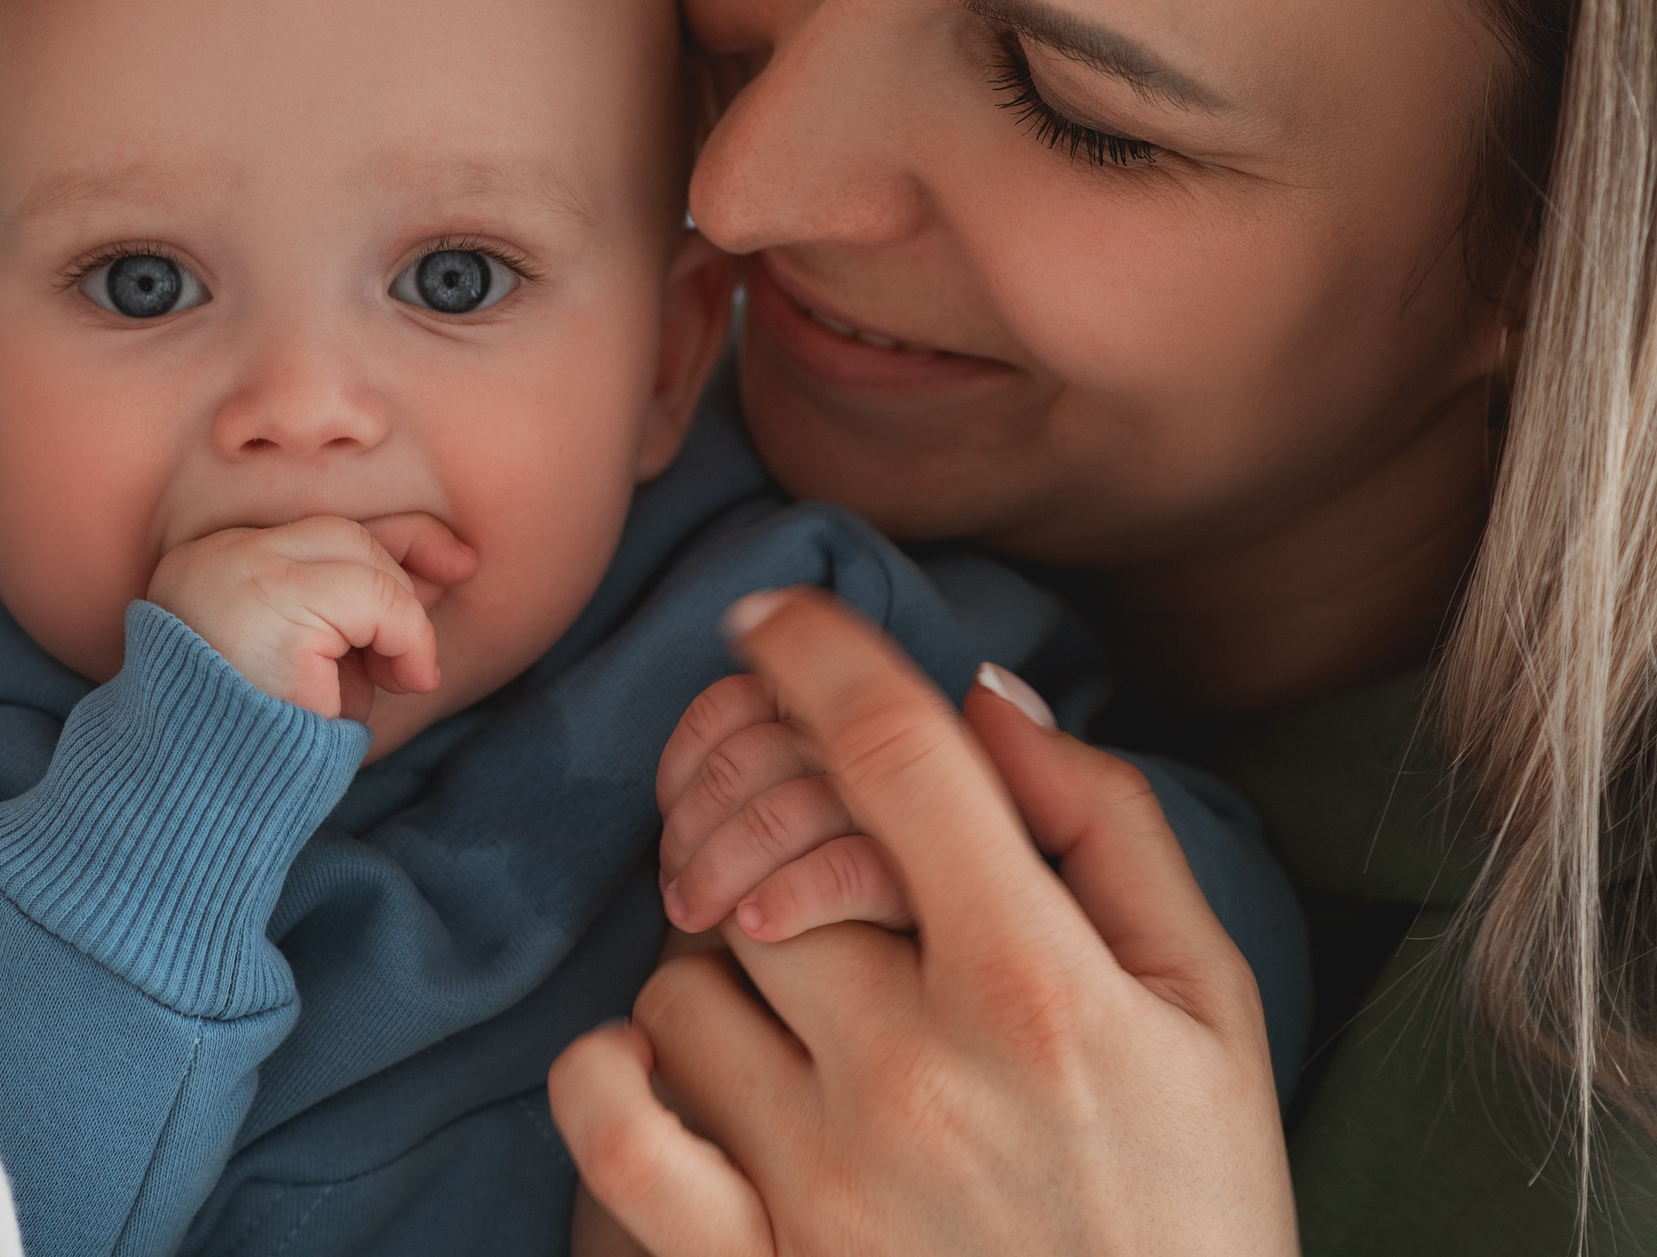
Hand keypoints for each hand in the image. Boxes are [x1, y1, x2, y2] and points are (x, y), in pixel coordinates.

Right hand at [147, 514, 477, 721]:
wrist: (192, 800)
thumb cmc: (247, 743)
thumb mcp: (302, 663)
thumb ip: (347, 616)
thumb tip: (438, 570)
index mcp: (208, 567)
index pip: (318, 530)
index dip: (396, 539)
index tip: (454, 562)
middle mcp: (219, 558)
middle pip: (345, 535)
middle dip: (408, 574)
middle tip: (433, 631)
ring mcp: (247, 579)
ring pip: (364, 564)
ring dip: (397, 623)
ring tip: (389, 682)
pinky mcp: (278, 616)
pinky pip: (376, 603)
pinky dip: (404, 640)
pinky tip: (396, 682)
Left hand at [550, 589, 1295, 1256]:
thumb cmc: (1193, 1206)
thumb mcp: (1209, 1012)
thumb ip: (1108, 833)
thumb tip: (982, 699)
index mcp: (1043, 992)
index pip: (893, 757)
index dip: (814, 653)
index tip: (769, 619)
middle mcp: (920, 1075)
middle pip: (767, 859)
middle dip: (766, 828)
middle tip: (787, 846)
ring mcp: (825, 1182)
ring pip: (685, 980)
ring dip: (718, 969)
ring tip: (797, 1012)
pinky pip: (614, 1126)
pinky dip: (607, 1073)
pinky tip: (660, 1061)